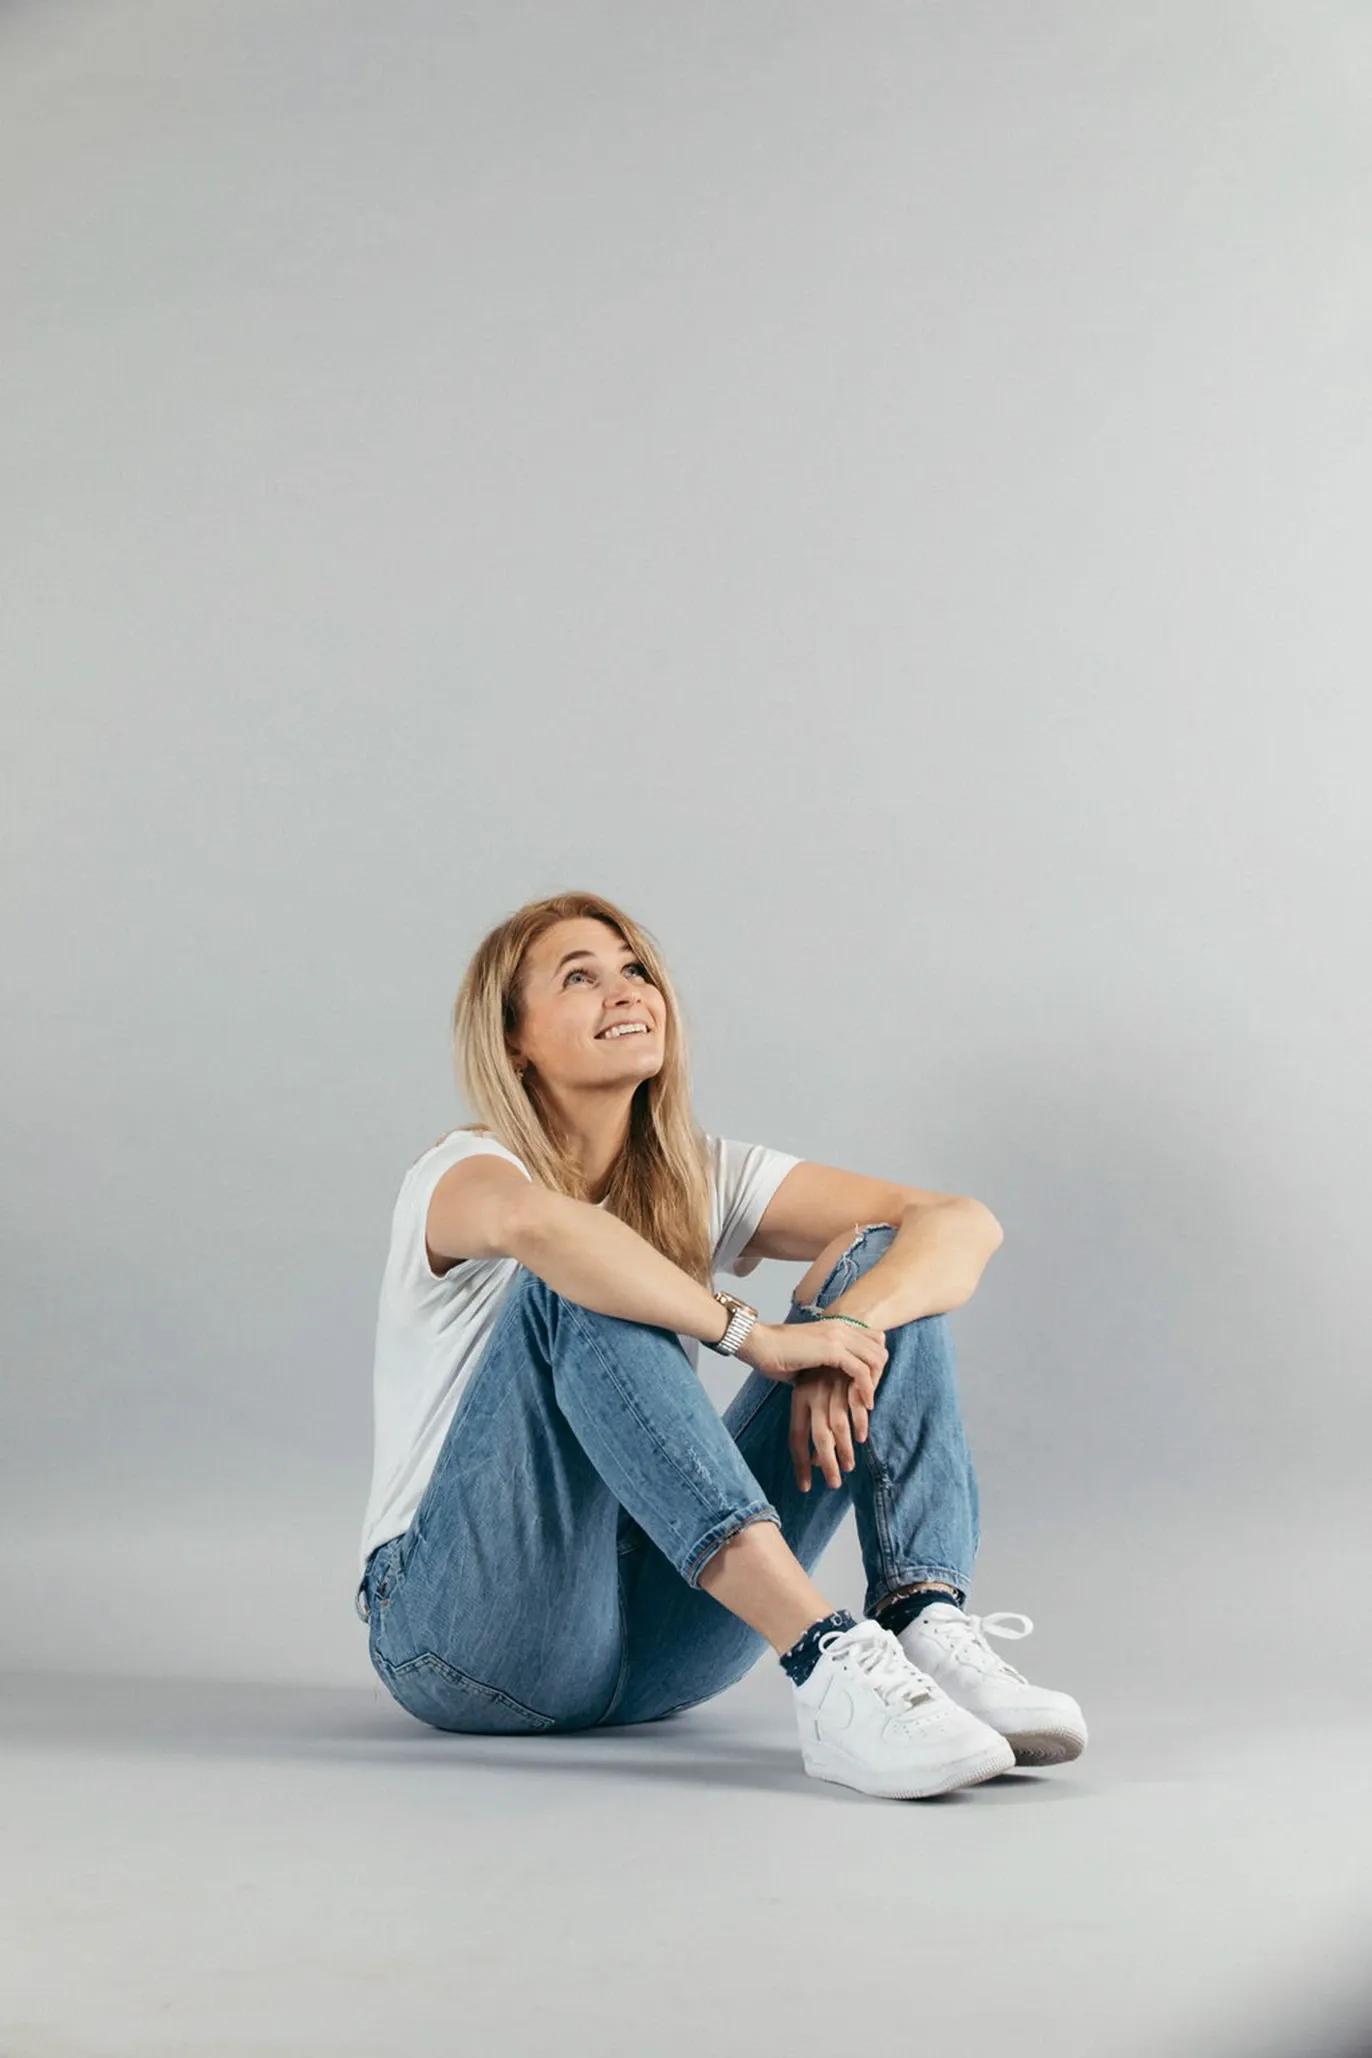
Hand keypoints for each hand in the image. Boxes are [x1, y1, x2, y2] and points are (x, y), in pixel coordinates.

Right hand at [738, 1316, 887, 1410]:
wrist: (760, 1345)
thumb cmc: (777, 1355)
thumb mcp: (809, 1358)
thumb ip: (826, 1365)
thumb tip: (834, 1385)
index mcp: (837, 1326)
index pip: (874, 1340)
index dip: (874, 1363)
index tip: (866, 1385)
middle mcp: (841, 1327)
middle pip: (880, 1349)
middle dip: (879, 1375)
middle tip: (870, 1397)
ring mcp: (838, 1336)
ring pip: (876, 1359)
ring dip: (875, 1383)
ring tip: (867, 1404)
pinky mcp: (833, 1350)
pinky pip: (862, 1370)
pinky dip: (866, 1389)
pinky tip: (864, 1404)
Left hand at [789, 1369, 868, 1491]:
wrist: (834, 1328)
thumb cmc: (818, 1366)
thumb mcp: (808, 1389)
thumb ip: (813, 1420)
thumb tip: (815, 1460)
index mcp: (799, 1399)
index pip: (796, 1438)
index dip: (800, 1464)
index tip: (805, 1487)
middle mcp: (812, 1396)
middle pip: (819, 1437)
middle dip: (827, 1464)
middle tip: (834, 1484)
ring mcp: (831, 1388)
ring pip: (838, 1427)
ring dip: (845, 1450)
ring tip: (849, 1467)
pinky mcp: (849, 1380)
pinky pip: (855, 1407)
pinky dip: (859, 1424)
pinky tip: (861, 1438)